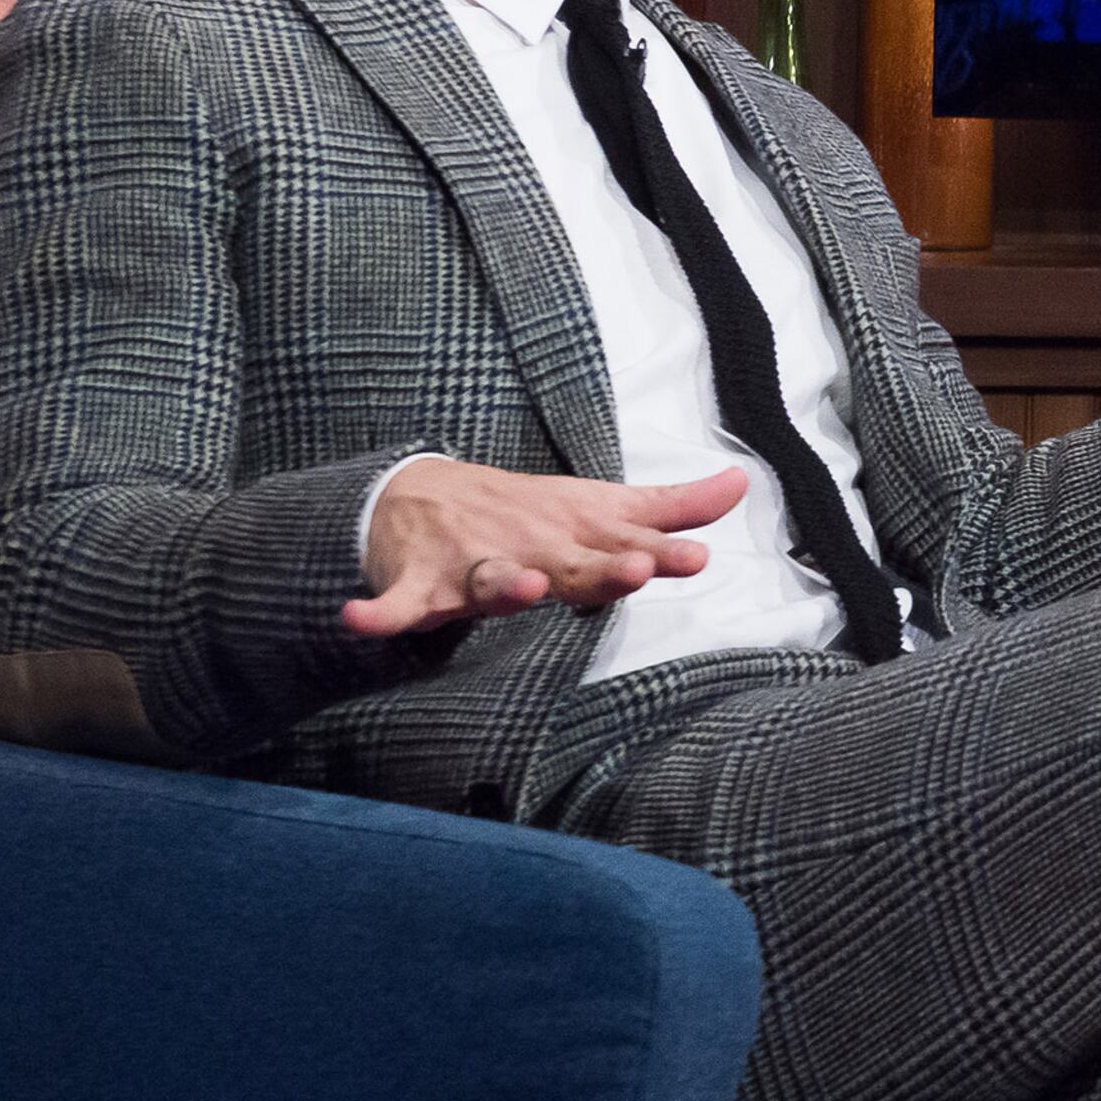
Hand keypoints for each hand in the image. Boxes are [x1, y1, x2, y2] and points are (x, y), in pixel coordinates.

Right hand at [345, 457, 744, 637]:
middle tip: (634, 568)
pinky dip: (376, 612)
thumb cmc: (529, 513)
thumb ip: (672, 508)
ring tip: (525, 587)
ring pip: (489, 580)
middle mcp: (528, 547)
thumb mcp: (603, 508)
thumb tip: (741, 484)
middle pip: (568, 565)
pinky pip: (396, 606)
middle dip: (599, 569)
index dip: (659, 552)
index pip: (624, 545)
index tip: (694, 558)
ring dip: (505, 585)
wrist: (420, 494)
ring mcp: (472, 564)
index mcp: (573, 534)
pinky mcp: (418, 584)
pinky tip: (359, 617)